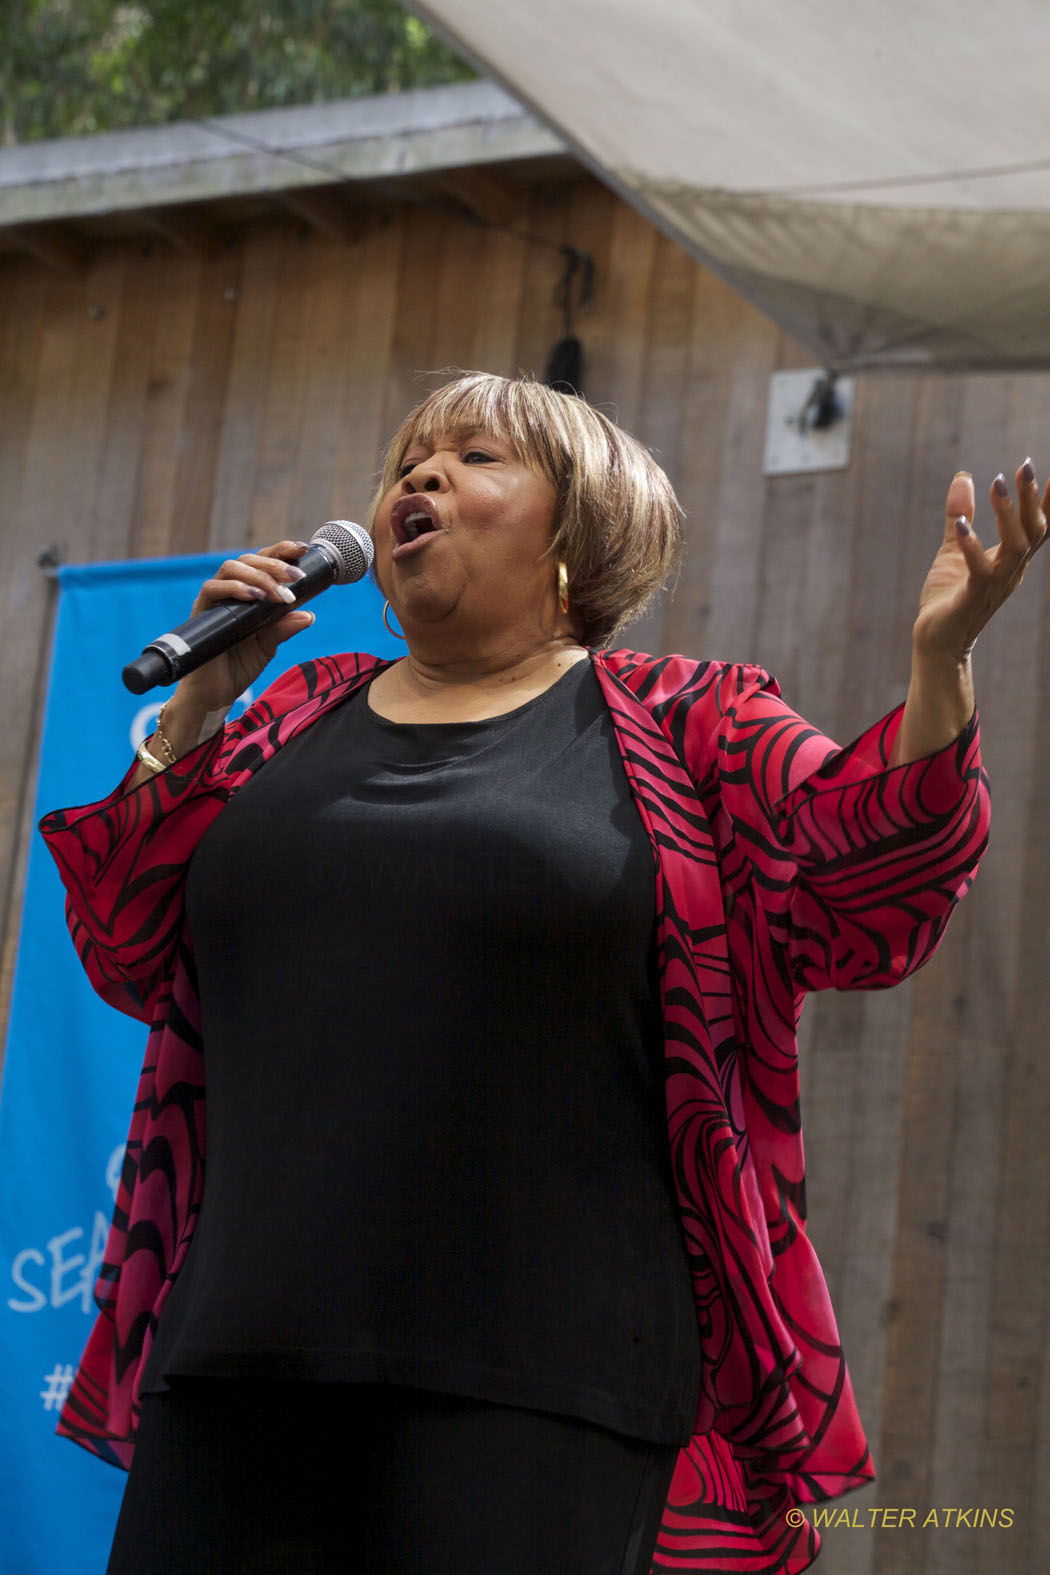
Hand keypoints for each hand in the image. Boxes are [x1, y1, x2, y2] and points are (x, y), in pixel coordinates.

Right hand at [167, 542, 315, 732]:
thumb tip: (309, 614)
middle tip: (296, 576)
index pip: (263, 562)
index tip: (302, 548)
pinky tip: (255, 596)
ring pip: (230, 568)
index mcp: (248, 595)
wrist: (214, 694)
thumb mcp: (268, 646)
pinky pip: (212, 589)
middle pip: (248, 559)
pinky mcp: (201, 613)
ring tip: (278, 592)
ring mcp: (214, 600)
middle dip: (274, 563)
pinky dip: (235, 588)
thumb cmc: (238, 667)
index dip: (281, 551)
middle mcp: (229, 592)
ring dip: (258, 575)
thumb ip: (284, 628)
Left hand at [913, 462, 1048, 659]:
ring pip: (1016, 547)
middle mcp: (1011, 569)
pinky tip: (962, 526)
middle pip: (1034, 530)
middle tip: (1025, 466)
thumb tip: (964, 476)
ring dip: (1007, 515)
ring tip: (996, 484)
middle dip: (1032, 498)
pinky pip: (980, 570)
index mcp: (1012, 558)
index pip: (1039, 526)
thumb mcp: (956, 547)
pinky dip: (972, 547)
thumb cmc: (950, 596)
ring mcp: (995, 583)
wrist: (938, 641)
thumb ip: (962, 514)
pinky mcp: (974, 596)